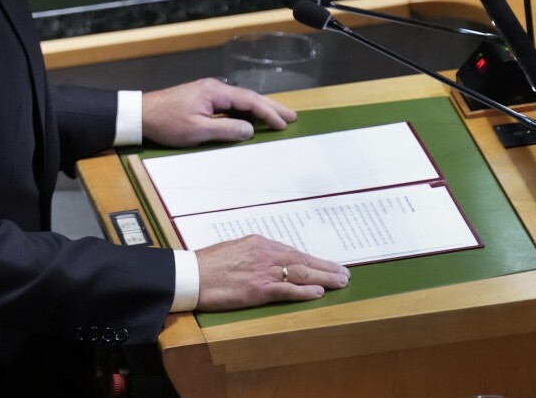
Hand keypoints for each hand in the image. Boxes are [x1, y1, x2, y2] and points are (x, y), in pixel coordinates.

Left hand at [141, 78, 296, 146]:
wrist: (140, 115)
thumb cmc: (167, 123)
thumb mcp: (197, 131)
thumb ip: (226, 130)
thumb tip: (250, 130)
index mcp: (215, 92)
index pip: (249, 101)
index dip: (268, 112)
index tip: (284, 123)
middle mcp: (214, 88)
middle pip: (249, 97)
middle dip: (271, 107)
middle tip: (291, 117)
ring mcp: (208, 93)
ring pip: (240, 100)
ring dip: (259, 110)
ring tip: (277, 119)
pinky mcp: (202, 99)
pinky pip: (230, 104)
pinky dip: (245, 112)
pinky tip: (251, 120)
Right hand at [195, 235, 349, 310]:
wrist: (191, 275)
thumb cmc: (207, 264)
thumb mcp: (233, 250)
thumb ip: (253, 255)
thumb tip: (265, 261)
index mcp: (259, 243)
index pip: (292, 252)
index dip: (312, 260)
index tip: (326, 264)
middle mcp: (266, 254)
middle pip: (303, 260)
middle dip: (326, 267)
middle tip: (344, 273)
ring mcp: (263, 271)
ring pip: (301, 273)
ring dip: (324, 277)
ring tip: (340, 281)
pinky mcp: (259, 289)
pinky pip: (287, 289)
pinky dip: (305, 291)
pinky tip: (319, 292)